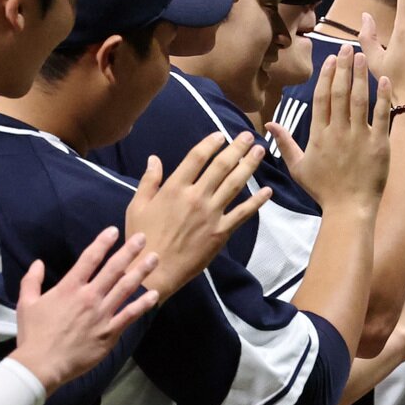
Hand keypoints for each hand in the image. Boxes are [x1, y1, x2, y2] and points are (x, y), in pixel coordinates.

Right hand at [10, 227, 159, 393]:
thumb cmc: (34, 334)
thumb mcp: (26, 304)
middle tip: (142, 238)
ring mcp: (102, 314)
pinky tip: (155, 294)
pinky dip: (144, 304)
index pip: (89, 259)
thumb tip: (38, 263)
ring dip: (142, 272)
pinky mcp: (110, 332)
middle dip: (129, 251)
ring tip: (155, 259)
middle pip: (113, 269)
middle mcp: (89, 297)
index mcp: (69, 288)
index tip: (114, 231)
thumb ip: (31, 281)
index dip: (102, 243)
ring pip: (126, 288)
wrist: (43, 363)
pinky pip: (130, 314)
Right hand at [123, 131, 271, 298]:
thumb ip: (149, 181)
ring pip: (235, 184)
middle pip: (221, 166)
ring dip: (249, 166)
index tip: (221, 135)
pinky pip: (243, 213)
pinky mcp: (221, 232)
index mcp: (174, 188)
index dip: (211, 143)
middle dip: (237, 148)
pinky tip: (268, 191)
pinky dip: (257, 201)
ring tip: (260, 152)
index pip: (197, 157)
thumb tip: (154, 159)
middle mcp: (196, 197)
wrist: (155, 269)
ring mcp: (211, 214)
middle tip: (248, 136)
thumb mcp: (137, 205)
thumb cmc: (142, 237)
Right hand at [268, 47, 392, 214]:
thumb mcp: (298, 167)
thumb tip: (269, 124)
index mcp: (319, 135)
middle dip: (343, 68)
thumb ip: (285, 143)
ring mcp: (359, 138)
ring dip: (360, 76)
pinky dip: (382, 97)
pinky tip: (384, 80)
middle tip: (347, 47)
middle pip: (339, 93)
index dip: (326, 76)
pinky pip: (381, 116)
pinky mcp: (378, 145)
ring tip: (361, 56)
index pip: (321, 98)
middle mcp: (338, 132)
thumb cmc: (324, 191)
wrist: (350, 209)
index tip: (331, 59)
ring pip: (358, 100)